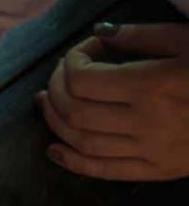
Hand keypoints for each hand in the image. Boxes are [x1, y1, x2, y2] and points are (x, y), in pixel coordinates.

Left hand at [38, 23, 188, 180]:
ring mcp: (150, 151)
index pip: (84, 79)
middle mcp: (146, 122)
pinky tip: (54, 149)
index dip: (73, 61)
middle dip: (58, 88)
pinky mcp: (157, 171)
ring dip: (55, 121)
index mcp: (154, 86)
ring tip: (47, 102)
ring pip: (82, 141)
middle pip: (75, 110)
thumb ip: (143, 35)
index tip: (87, 50)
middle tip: (63, 74)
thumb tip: (102, 34)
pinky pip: (102, 171)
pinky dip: (71, 161)